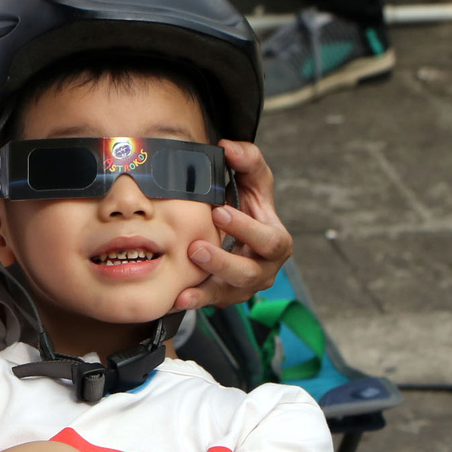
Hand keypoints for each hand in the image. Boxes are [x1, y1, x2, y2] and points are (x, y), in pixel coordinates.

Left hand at [175, 140, 292, 310]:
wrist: (234, 231)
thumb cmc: (246, 204)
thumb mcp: (252, 181)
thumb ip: (247, 160)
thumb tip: (228, 147)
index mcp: (276, 241)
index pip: (269, 240)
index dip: (246, 228)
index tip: (219, 212)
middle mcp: (264, 269)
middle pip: (249, 273)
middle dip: (223, 262)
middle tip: (196, 249)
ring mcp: (245, 287)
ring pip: (229, 293)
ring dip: (206, 291)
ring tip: (183, 289)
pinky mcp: (225, 296)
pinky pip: (211, 303)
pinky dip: (194, 303)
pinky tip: (175, 300)